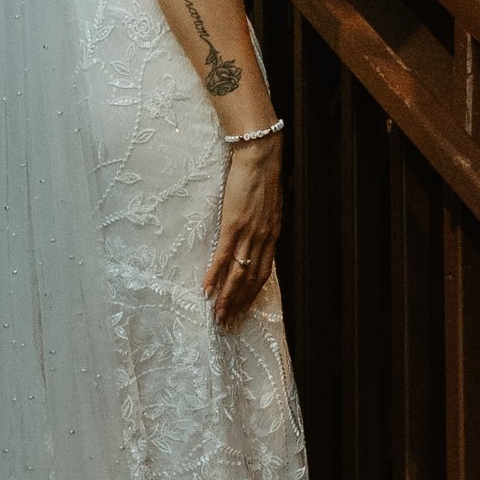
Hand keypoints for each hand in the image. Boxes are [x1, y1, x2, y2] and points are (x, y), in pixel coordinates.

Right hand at [206, 137, 280, 325]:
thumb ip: (264, 222)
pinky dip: (216, 275)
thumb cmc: (262, 175)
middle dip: (239, 304)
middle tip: (228, 323)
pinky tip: (207, 289)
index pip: (263, 274)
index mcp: (272, 236)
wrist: (260, 156)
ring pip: (238, 274)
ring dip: (227, 298)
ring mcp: (248, 234)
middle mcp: (263, 240)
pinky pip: (224, 256)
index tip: (242, 310)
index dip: (251, 295)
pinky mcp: (234, 225)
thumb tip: (256, 232)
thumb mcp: (268, 204)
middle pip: (250, 281)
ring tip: (218, 315)